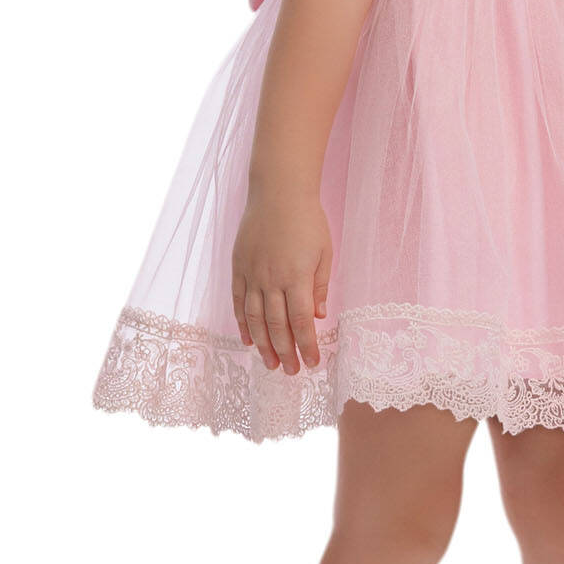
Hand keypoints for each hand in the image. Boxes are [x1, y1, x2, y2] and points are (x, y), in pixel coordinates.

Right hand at [231, 185, 332, 373]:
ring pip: (255, 318)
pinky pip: (238, 301)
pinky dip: (242, 322)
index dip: (306, 345)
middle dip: (285, 352)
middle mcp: (272, 279)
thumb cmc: (308, 219)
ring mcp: (252, 274)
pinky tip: (247, 339)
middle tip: (290, 371)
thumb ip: (321, 285)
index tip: (311, 363)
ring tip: (269, 363)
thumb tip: (319, 315)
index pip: (302, 321)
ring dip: (262, 344)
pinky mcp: (238, 267)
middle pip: (277, 325)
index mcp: (297, 276)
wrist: (278, 191)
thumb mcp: (325, 252)